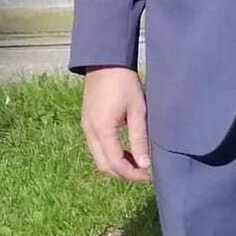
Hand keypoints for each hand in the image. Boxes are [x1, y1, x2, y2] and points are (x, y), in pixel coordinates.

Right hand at [81, 65, 151, 182]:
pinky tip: (125, 148)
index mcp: (102, 129)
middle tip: (143, 172)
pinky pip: (96, 147)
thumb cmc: (124, 82)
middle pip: (104, 166)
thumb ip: (139, 138)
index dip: (133, 175)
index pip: (116, 164)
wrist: (105, 60)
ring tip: (137, 161)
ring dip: (116, 164)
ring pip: (98, 158)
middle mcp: (90, 131)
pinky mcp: (86, 121)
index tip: (149, 176)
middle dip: (123, 174)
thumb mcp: (137, 110)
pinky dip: (109, 154)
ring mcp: (86, 126)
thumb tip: (145, 164)